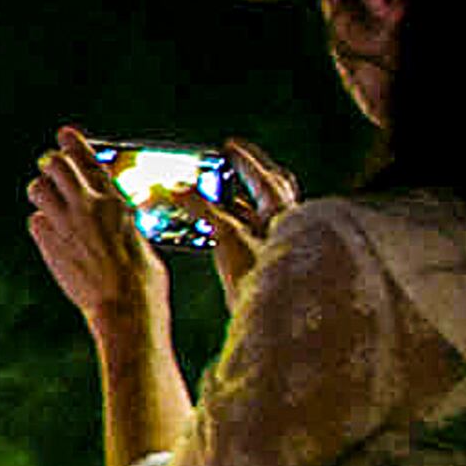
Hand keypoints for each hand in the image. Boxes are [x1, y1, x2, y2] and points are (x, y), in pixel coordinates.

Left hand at [28, 128, 168, 336]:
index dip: (74, 143)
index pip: (89, 161)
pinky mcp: (48, 244)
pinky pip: (35, 221)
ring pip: (38, 189)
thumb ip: (123, 222)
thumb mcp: (141, 239)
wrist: (124, 309)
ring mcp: (64, 224)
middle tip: (51, 165)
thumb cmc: (144, 281)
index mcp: (116, 201)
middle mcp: (86, 206)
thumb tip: (118, 219)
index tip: (65, 133)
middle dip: (53, 163)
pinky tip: (49, 230)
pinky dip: (40, 222)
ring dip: (42, 189)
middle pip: (56, 166)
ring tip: (48, 196)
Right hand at [178, 136, 297, 307]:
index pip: (262, 174)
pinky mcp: (273, 262)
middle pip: (271, 189)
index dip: (243, 158)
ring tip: (220, 197)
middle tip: (232, 164)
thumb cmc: (265, 276)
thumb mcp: (227, 236)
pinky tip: (222, 233)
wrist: (284, 319)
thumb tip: (177, 189)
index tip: (228, 145)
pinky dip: (237, 227)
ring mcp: (282, 242)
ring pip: (262, 213)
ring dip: (241, 203)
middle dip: (251, 175)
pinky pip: (253, 234)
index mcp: (281, 208)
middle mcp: (288, 222)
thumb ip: (202, 209)